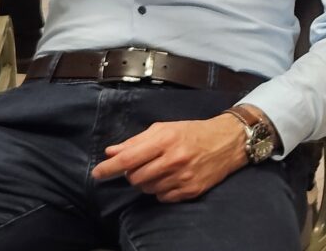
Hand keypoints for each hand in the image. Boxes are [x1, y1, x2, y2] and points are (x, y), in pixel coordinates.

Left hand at [92, 114, 246, 201]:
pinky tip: (171, 178)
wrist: (228, 141)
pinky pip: (162, 198)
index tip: (97, 174)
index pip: (129, 159)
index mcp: (166, 140)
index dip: (109, 168)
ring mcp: (183, 177)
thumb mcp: (165, 128)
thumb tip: (111, 152)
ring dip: (147, 182)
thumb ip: (136, 140)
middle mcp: (174, 160)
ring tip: (161, 169)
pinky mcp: (190, 191)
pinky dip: (161, 190)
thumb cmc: (193, 132)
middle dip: (133, 173)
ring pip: (147, 189)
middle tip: (144, 164)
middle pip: (135, 178)